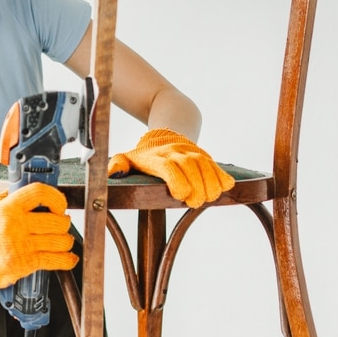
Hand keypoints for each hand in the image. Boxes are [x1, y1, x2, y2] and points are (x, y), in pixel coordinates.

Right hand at [0, 182, 77, 296]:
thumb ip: (3, 200)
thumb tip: (16, 189)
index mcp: (7, 208)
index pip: (40, 193)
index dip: (56, 198)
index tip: (59, 204)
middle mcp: (16, 224)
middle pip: (56, 220)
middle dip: (63, 223)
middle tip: (61, 225)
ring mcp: (21, 245)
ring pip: (60, 240)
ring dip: (66, 241)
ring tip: (62, 241)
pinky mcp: (25, 263)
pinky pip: (56, 260)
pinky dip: (67, 260)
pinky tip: (67, 258)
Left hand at [108, 128, 234, 207]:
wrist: (164, 134)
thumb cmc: (143, 155)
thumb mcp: (127, 158)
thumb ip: (118, 165)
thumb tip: (114, 174)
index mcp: (156, 157)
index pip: (168, 167)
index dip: (177, 181)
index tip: (180, 195)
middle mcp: (175, 152)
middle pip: (189, 166)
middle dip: (196, 186)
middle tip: (195, 203)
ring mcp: (191, 152)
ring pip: (205, 165)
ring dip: (211, 183)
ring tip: (209, 198)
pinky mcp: (204, 155)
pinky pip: (216, 165)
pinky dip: (222, 176)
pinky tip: (223, 187)